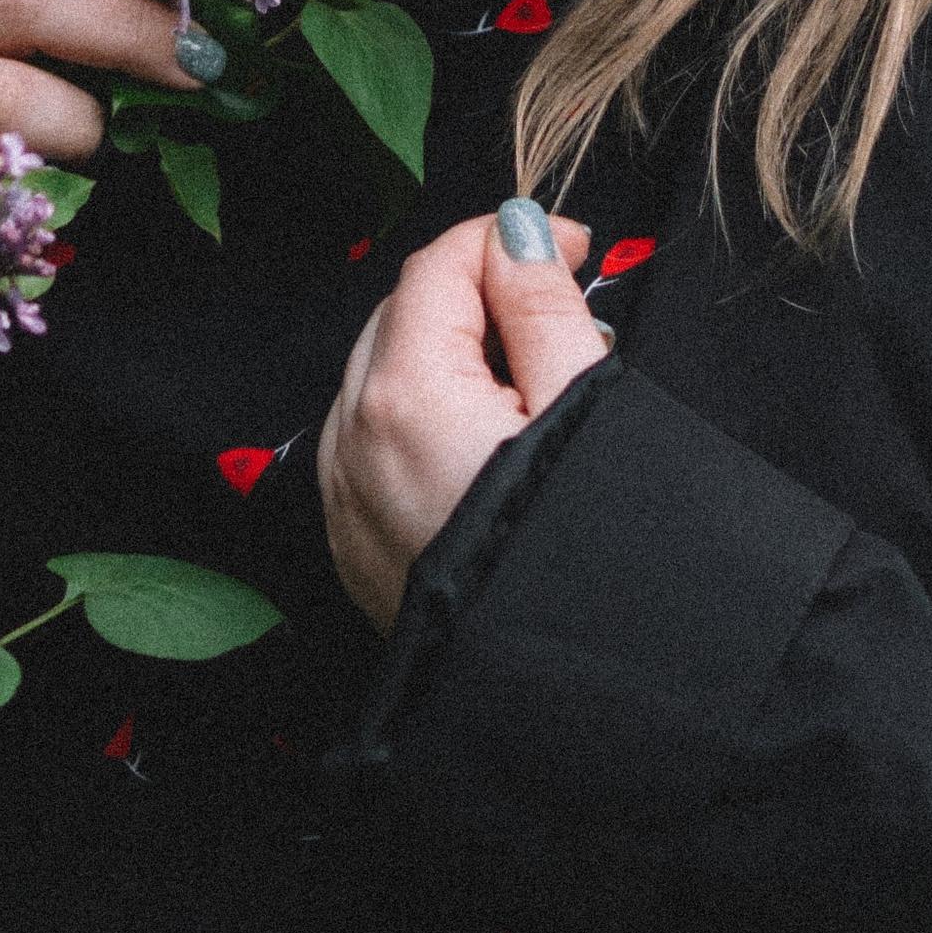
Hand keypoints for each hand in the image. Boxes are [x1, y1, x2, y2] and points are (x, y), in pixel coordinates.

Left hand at [319, 207, 606, 631]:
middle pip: (402, 314)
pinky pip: (371, 444)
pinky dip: (418, 417)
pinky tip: (486, 442)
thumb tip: (515, 235)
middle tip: (559, 308)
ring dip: (445, 353)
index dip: (509, 238)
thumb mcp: (582, 406)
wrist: (565, 696)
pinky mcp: (353, 544)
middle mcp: (352, 440)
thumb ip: (540, 306)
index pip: (438, 266)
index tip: (573, 248)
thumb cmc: (588, 552)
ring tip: (532, 382)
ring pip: (381, 376)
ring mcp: (344, 498)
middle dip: (476, 294)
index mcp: (405, 394)